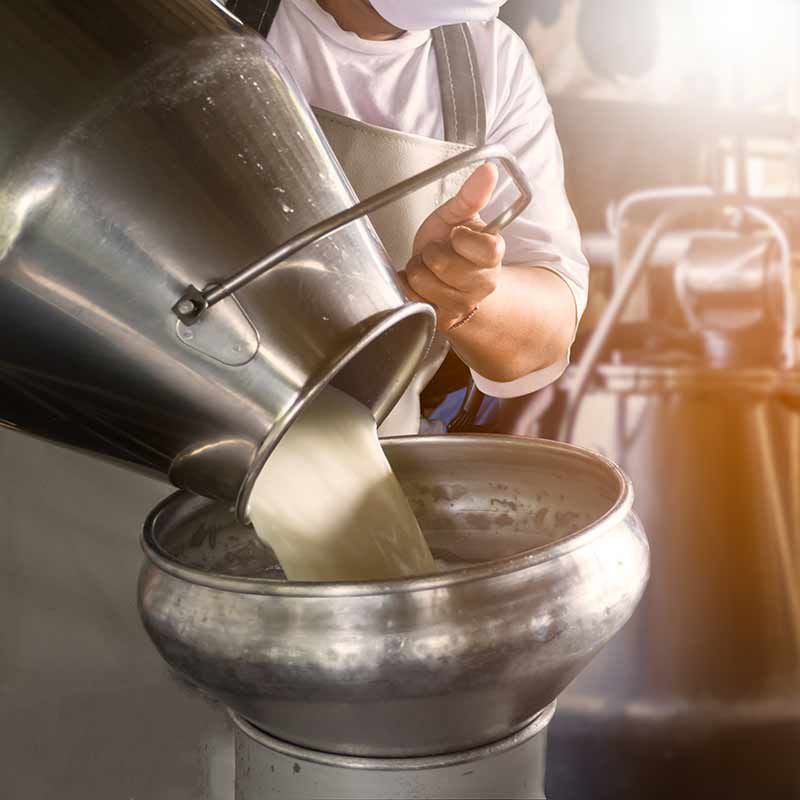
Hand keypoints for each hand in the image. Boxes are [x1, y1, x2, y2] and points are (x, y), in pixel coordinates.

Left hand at [399, 163, 505, 331]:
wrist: (445, 278)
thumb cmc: (452, 244)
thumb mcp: (459, 216)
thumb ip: (471, 195)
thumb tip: (488, 170)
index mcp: (493, 254)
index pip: (476, 246)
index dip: (458, 238)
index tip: (456, 236)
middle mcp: (483, 283)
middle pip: (441, 263)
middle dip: (431, 253)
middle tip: (439, 252)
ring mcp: (463, 304)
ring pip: (423, 281)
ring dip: (419, 270)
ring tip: (429, 268)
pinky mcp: (443, 319)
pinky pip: (412, 297)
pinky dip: (410, 287)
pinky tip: (422, 284)